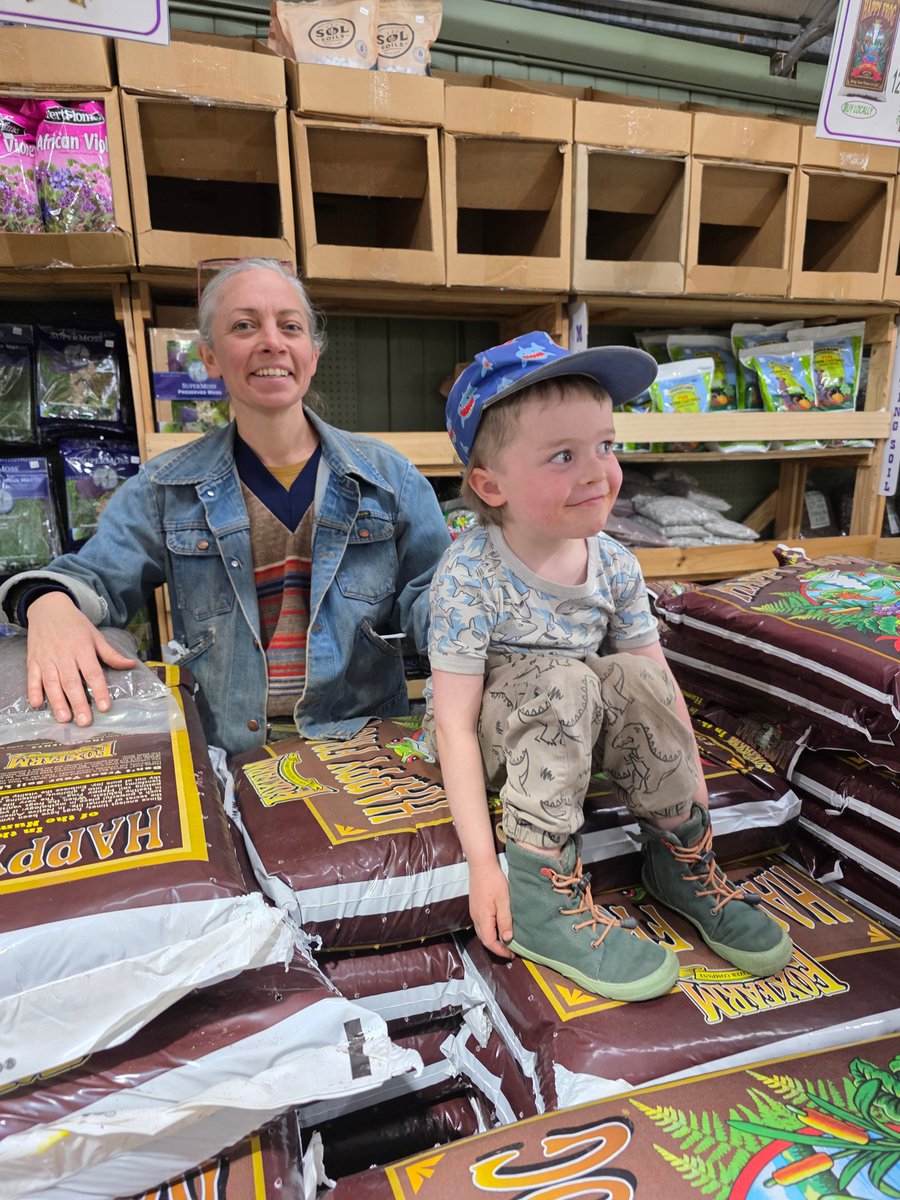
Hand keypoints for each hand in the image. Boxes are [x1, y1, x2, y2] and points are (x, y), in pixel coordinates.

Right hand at [25, 592, 136, 726]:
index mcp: (82, 649)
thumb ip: (111, 654)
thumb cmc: (75, 625)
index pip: (93, 673)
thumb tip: (131, 665)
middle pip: (72, 682)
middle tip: (85, 721)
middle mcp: (64, 655)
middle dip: (79, 702)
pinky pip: (32, 678)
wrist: (49, 608)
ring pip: (52, 683)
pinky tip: (36, 704)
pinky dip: (33, 690)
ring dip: (57, 702)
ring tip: (65, 718)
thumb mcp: (95, 636)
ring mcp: (46, 659)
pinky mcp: (32, 661)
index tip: (104, 707)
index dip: (99, 690)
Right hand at [467, 858, 514, 959]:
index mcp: (483, 918)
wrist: (481, 865)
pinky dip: (489, 930)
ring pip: (482, 932)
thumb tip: (507, 938)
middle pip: (484, 939)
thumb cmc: (494, 881)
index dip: (500, 951)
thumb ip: (505, 920)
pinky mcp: (475, 907)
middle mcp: (476, 917)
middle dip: (497, 947)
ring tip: (506, 940)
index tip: (511, 954)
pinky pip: (481, 924)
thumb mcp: (504, 900)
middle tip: (510, 950)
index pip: (490, 942)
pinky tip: (498, 926)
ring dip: (493, 939)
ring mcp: (474, 912)